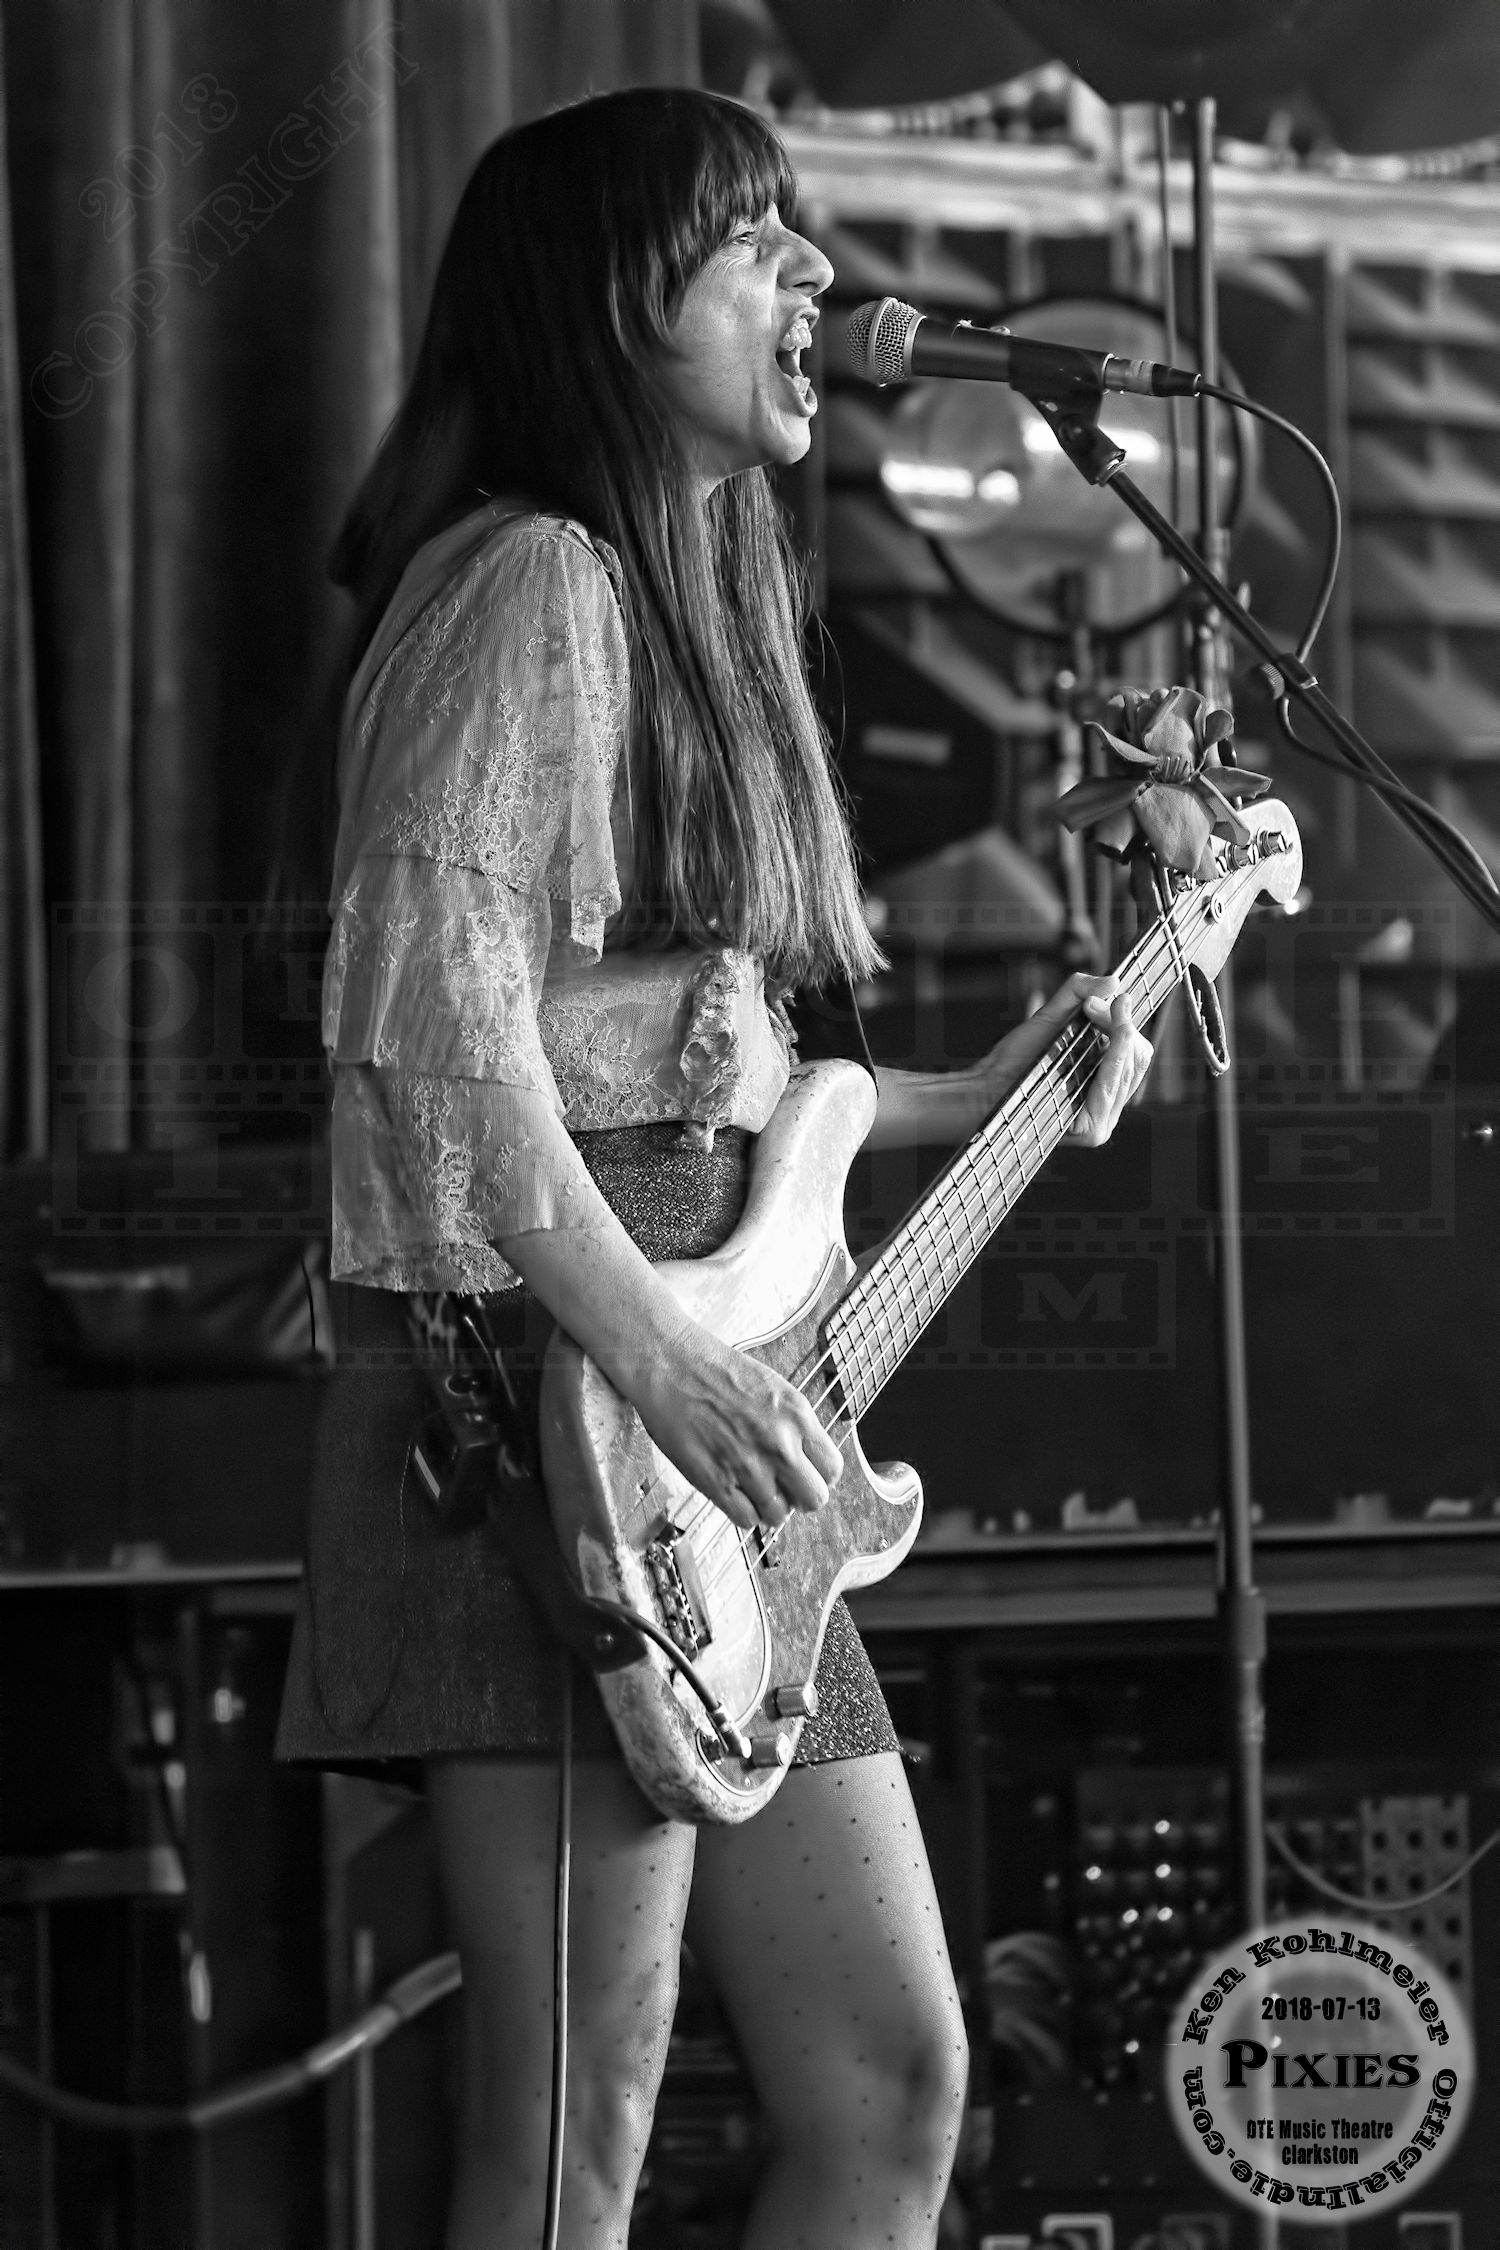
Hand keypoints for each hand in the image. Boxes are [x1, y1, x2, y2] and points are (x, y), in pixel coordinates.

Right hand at [631, 1316, 845, 1533]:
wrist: (671, 1364)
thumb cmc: (715, 1370)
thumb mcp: (773, 1389)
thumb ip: (792, 1425)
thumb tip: (803, 1457)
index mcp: (797, 1416)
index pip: (832, 1469)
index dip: (818, 1474)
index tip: (804, 1472)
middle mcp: (779, 1445)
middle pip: (814, 1499)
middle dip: (799, 1497)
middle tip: (783, 1487)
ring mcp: (749, 1466)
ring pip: (778, 1516)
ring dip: (768, 1506)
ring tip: (751, 1487)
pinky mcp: (717, 1482)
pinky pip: (746, 1520)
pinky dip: (742, 1512)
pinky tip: (733, 1492)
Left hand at [980, 972, 1152, 1147]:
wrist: (986, 1085)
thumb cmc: (1016, 1057)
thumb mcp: (1052, 1017)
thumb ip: (1078, 991)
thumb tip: (1114, 980)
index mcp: (1105, 1083)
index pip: (1138, 1053)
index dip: (1129, 1022)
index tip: (1117, 998)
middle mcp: (1108, 1105)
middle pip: (1138, 1057)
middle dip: (1122, 1024)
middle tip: (1094, 1004)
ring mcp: (1102, 1121)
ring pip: (1129, 1068)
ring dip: (1119, 1035)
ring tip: (1094, 1011)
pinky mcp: (1090, 1129)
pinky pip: (1113, 1086)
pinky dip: (1114, 1057)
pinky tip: (1109, 1037)